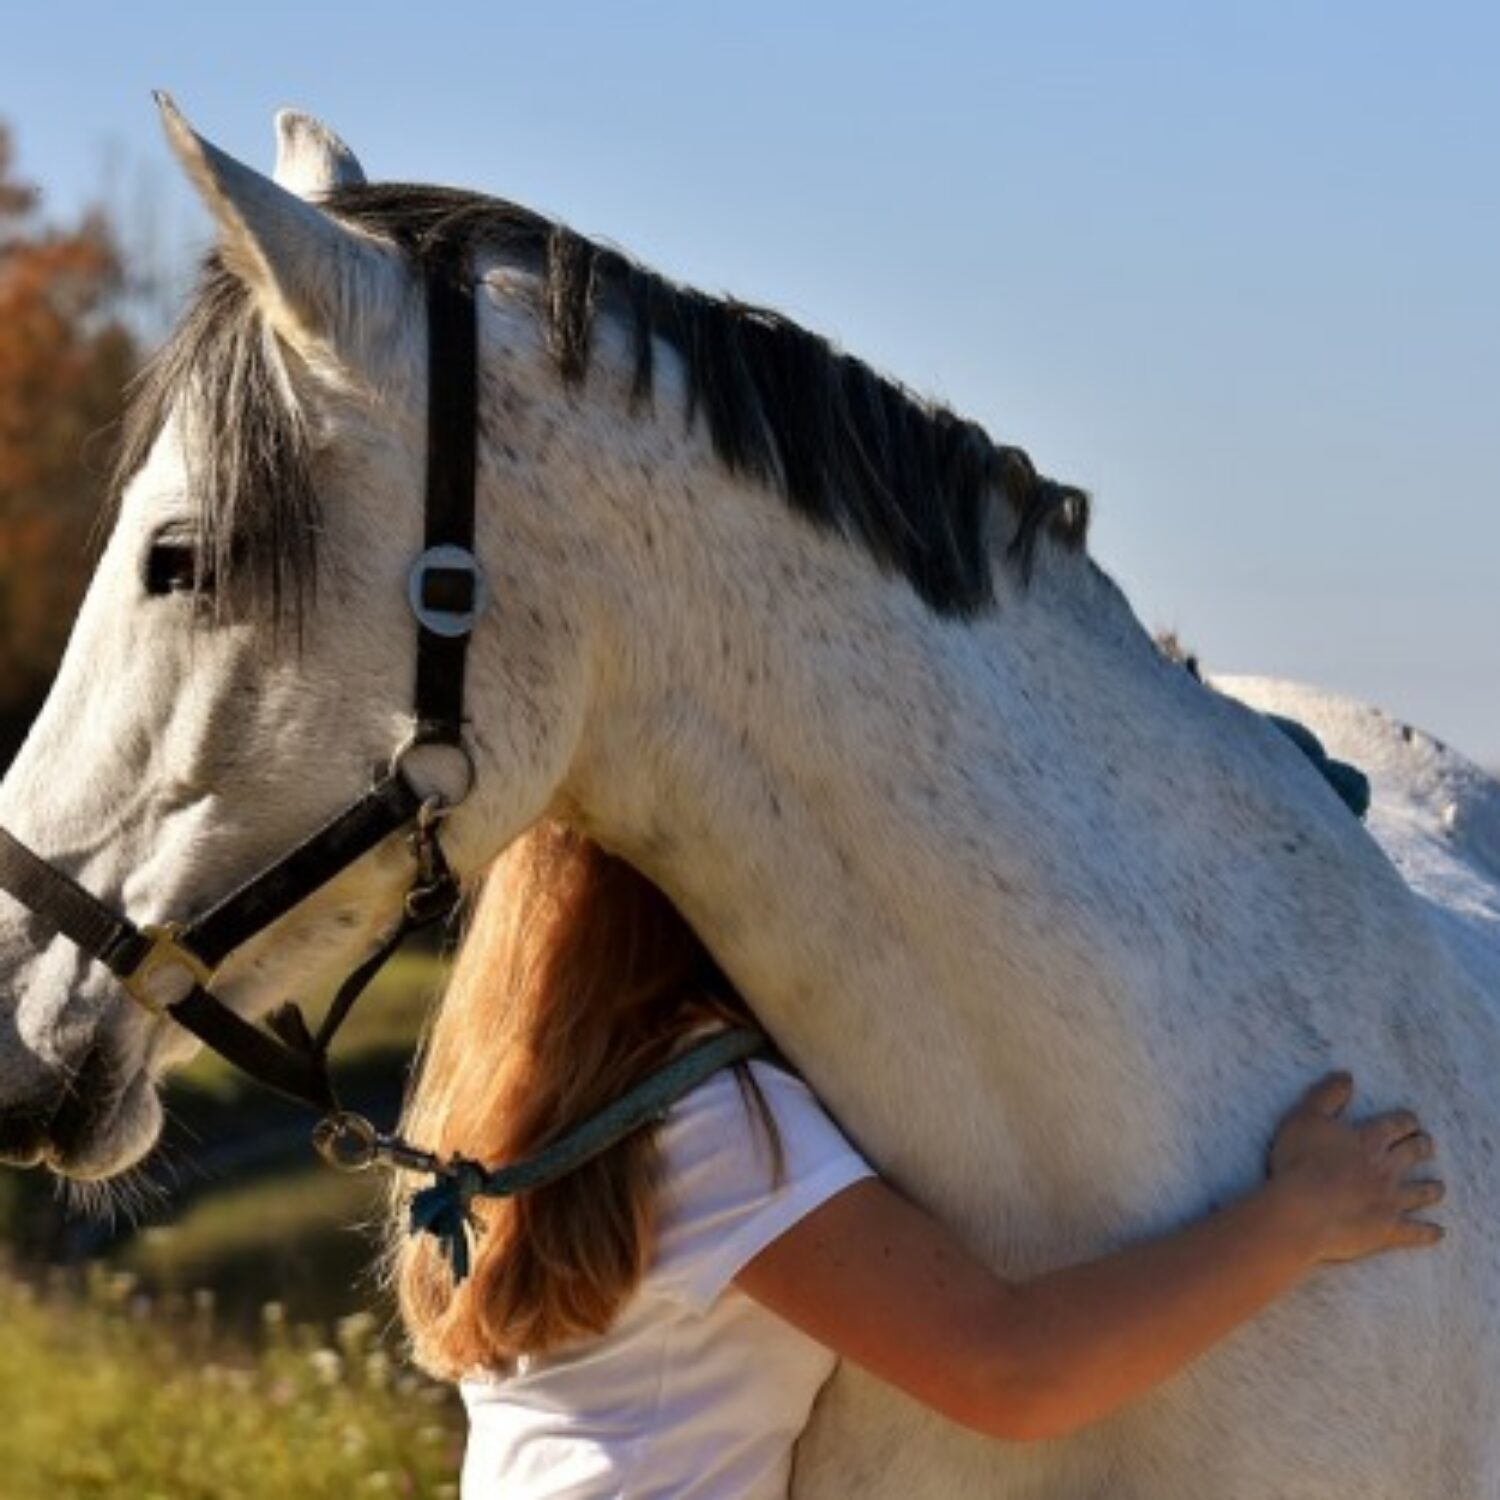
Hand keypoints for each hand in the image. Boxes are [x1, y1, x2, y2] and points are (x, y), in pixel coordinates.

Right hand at [1266, 1070, 1445, 1263]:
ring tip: (1439, 1187)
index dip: (1406, 1120)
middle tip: (1427, 1145)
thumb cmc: (1299, 1161)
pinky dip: (1429, 1233)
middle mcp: (1387, 1168)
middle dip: (1422, 1147)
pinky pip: (1417, 1232)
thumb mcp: (1305, 1118)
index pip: (1397, 1124)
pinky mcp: (1389, 1229)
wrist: (1301, 1211)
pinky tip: (1438, 1232)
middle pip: (1414, 1153)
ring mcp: (1391, 1200)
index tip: (1412, 1120)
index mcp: (1369, 1140)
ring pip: (1422, 1192)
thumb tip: (1347, 1075)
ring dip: (1432, 1189)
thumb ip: (1327, 1095)